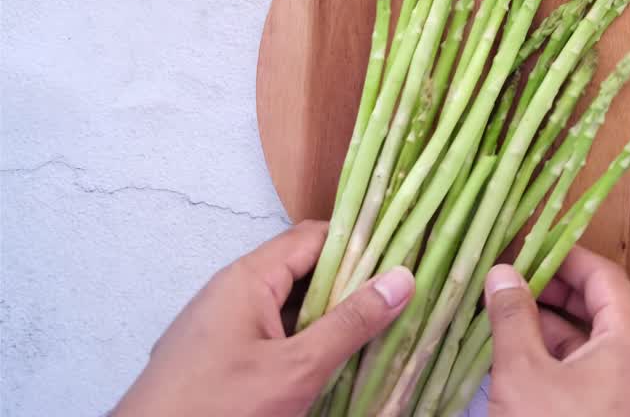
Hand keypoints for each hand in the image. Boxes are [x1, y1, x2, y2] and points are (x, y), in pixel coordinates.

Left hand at [114, 220, 415, 416]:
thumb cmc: (218, 409)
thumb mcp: (296, 369)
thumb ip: (350, 324)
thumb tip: (402, 278)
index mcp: (247, 279)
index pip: (315, 237)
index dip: (361, 242)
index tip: (405, 255)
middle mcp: (232, 292)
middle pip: (304, 272)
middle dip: (352, 285)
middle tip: (400, 300)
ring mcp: (222, 327)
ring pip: (289, 308)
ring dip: (330, 319)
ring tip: (378, 331)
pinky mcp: (218, 359)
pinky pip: (271, 336)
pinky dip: (304, 344)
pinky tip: (333, 365)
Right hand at [484, 246, 629, 416]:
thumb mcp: (524, 374)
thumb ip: (513, 319)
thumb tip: (503, 278)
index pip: (606, 277)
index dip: (567, 258)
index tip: (534, 249)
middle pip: (602, 308)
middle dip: (555, 292)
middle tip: (516, 283)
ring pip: (593, 344)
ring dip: (552, 327)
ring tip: (509, 318)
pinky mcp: (616, 415)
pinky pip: (591, 374)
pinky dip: (559, 359)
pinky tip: (521, 358)